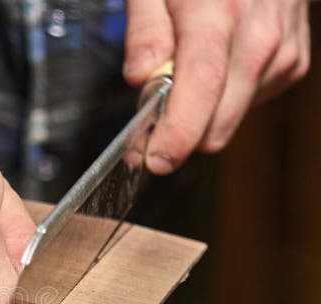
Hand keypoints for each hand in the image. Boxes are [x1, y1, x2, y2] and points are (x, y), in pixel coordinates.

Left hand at [124, 0, 310, 173]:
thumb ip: (145, 30)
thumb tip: (139, 77)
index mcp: (218, 13)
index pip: (201, 87)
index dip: (177, 133)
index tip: (153, 159)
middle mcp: (258, 36)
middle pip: (217, 123)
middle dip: (180, 132)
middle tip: (149, 122)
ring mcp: (282, 51)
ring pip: (231, 120)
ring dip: (202, 113)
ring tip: (186, 75)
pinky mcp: (293, 62)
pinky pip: (250, 103)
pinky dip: (226, 98)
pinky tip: (219, 66)